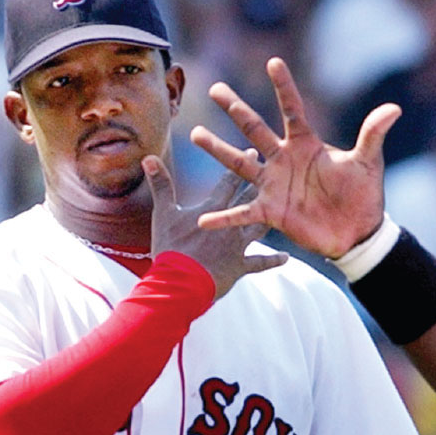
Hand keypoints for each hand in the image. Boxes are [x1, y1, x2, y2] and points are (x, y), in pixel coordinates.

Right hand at [143, 156, 286, 298]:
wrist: (179, 283)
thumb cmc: (170, 248)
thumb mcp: (163, 214)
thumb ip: (161, 185)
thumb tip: (149, 157)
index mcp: (213, 209)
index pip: (229, 182)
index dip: (241, 166)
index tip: (254, 151)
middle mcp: (231, 225)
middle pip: (250, 200)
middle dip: (261, 185)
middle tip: (276, 172)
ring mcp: (238, 246)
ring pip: (259, 228)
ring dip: (271, 218)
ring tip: (286, 209)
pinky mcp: (240, 267)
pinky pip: (261, 263)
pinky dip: (274, 260)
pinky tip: (287, 257)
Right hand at [189, 57, 400, 258]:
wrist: (357, 232)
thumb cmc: (362, 194)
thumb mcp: (367, 163)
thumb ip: (373, 134)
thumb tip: (394, 107)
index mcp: (305, 144)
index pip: (292, 109)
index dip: (284, 86)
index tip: (274, 61)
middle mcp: (284, 160)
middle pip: (254, 129)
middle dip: (235, 108)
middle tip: (215, 88)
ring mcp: (274, 185)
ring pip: (239, 164)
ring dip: (218, 150)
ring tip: (194, 134)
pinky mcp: (271, 212)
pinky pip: (243, 214)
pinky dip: (224, 218)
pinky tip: (203, 220)